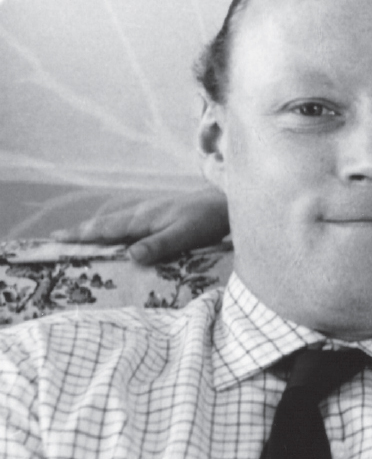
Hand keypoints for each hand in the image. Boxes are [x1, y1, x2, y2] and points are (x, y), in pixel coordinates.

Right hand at [51, 188, 229, 264]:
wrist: (228, 202)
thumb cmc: (208, 219)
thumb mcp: (184, 234)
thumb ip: (159, 245)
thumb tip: (130, 256)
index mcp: (143, 218)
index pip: (106, 229)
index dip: (81, 235)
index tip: (55, 238)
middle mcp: (143, 214)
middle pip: (106, 225)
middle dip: (82, 233)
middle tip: (56, 239)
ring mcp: (153, 215)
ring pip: (118, 225)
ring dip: (98, 232)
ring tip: (80, 240)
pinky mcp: (163, 218)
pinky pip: (132, 226)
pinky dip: (118, 232)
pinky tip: (120, 238)